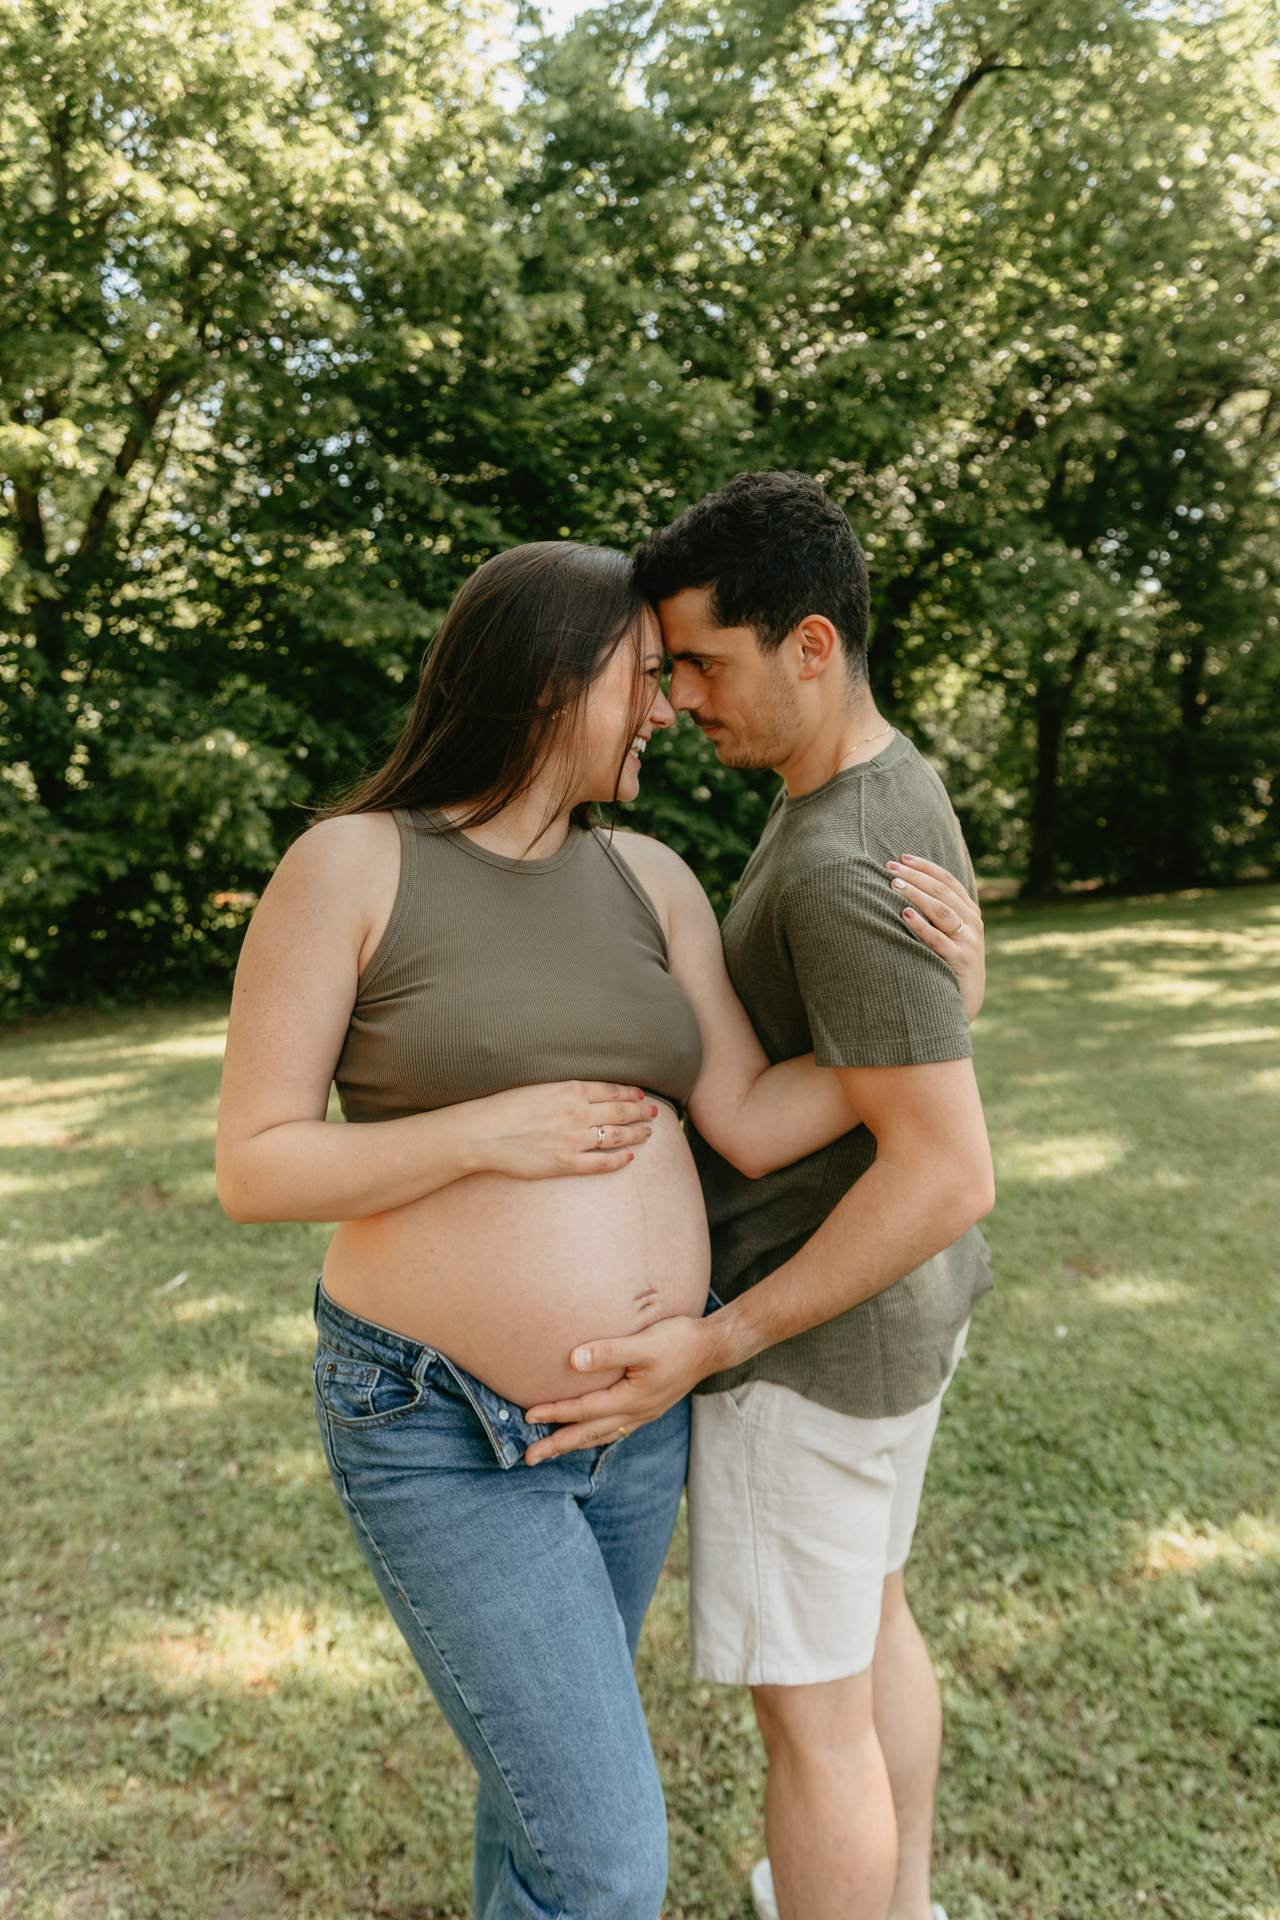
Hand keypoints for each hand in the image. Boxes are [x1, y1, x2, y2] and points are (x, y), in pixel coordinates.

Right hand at [467, 1081, 657, 1179]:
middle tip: (655, 1113)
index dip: (630, 1094)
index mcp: (571, 1090)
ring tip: (649, 1133)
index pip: (611, 1091)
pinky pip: (601, 1163)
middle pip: (621, 1112)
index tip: (641, 1096)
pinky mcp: (566, 1163)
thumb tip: (583, 1090)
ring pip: (617, 1137)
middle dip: (641, 1112)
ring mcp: (574, 1140)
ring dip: (637, 1134)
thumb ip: (565, 1088)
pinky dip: (619, 1160)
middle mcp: (578, 1113)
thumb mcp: (539, 1085)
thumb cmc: (504, 1106)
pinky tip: (630, 1158)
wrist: (484, 1132)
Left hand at [523, 1313, 710, 1461]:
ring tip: (553, 1452)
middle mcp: (636, 1412)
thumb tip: (573, 1360)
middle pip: (588, 1434)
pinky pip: (616, 1429)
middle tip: (529, 1459)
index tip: (528, 1416)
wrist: (713, 1347)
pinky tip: (592, 1434)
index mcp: (630, 1399)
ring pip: (602, 1435)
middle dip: (557, 1446)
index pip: (583, 1410)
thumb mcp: (644, 1343)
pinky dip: (597, 1435)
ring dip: (575, 1444)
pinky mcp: (650, 1407)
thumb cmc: (679, 1340)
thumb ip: (609, 1351)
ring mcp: (644, 1413)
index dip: (554, 1413)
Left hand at [888, 854, 985, 1021]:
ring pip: (941, 910)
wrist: (964, 1003)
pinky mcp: (960, 961)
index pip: (948, 880)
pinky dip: (921, 925)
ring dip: (915, 894)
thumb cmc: (949, 966)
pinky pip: (938, 939)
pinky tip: (905, 914)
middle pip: (942, 891)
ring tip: (893, 884)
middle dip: (915, 876)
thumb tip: (907, 888)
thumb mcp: (950, 936)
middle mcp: (973, 924)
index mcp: (970, 913)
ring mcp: (969, 943)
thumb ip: (937, 915)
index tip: (903, 857)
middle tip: (889, 867)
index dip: (926, 867)